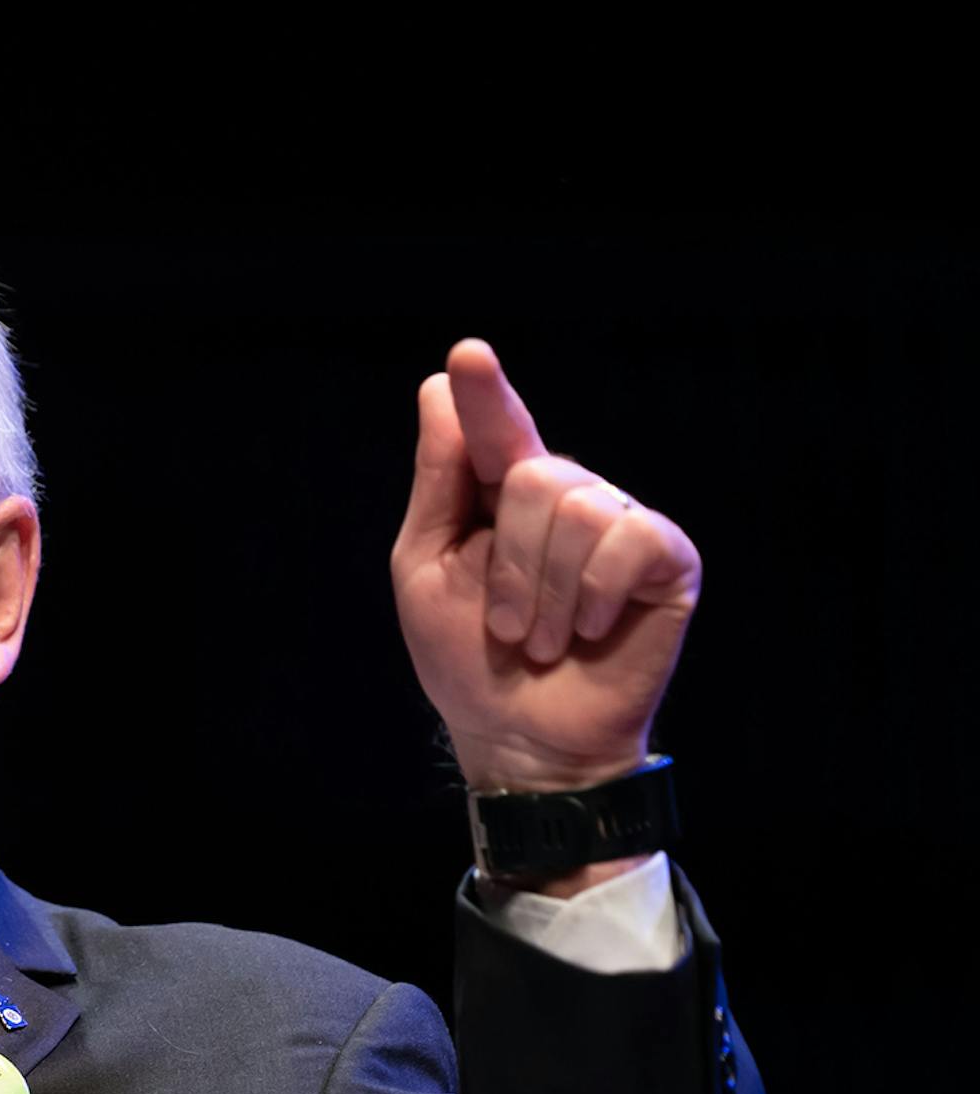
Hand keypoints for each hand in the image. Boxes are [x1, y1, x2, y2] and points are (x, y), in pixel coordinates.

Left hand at [391, 340, 702, 793]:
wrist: (522, 736)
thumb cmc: (468, 658)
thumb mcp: (426, 568)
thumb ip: (439, 483)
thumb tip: (437, 391)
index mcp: (502, 492)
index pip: (496, 427)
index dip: (485, 392)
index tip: (467, 357)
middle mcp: (567, 493)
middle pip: (533, 473)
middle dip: (506, 565)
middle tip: (504, 626)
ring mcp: (620, 521)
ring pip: (575, 509)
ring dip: (543, 594)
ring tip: (542, 638)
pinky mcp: (666, 556)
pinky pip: (626, 541)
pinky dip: (592, 596)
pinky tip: (590, 628)